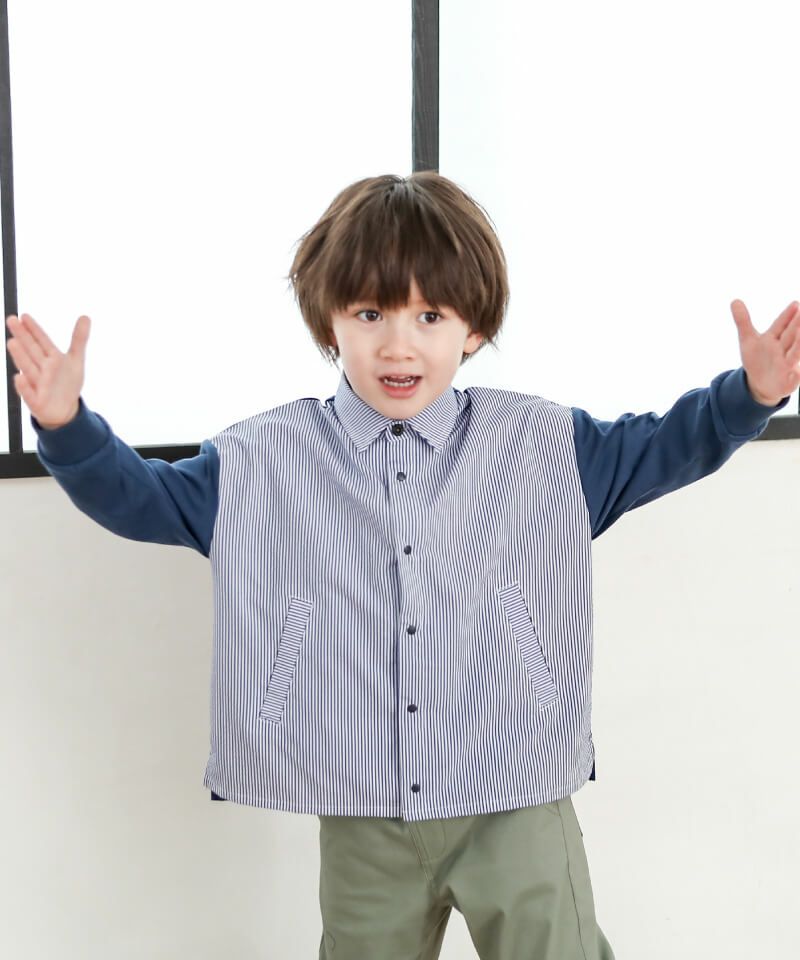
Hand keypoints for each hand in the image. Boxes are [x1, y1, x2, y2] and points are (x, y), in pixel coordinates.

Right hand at [5, 313, 90, 428]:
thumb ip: (79, 339)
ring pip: (28, 368)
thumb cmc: (66, 382)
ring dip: (20, 356)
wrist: (63, 409)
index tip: (24, 315)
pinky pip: (29, 394)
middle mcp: (42, 368)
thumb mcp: (76, 360)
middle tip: (11, 320)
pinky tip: (19, 378)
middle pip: (31, 350)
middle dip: (22, 336)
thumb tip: (85, 316)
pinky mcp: (36, 401)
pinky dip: (24, 387)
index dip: (34, 328)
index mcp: (51, 358)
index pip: (42, 340)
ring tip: (12, 342)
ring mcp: (37, 384)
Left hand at [731, 299, 799, 406]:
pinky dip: (795, 374)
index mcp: (773, 338)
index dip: (787, 316)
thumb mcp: (747, 340)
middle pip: (791, 336)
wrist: (760, 384)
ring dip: (799, 345)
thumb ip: (742, 321)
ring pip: (795, 354)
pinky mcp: (788, 381)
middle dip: (797, 326)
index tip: (795, 304)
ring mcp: (787, 364)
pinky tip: (795, 372)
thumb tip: (734, 300)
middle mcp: (783, 349)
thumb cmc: (757, 359)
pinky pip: (794, 378)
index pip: (781, 325)